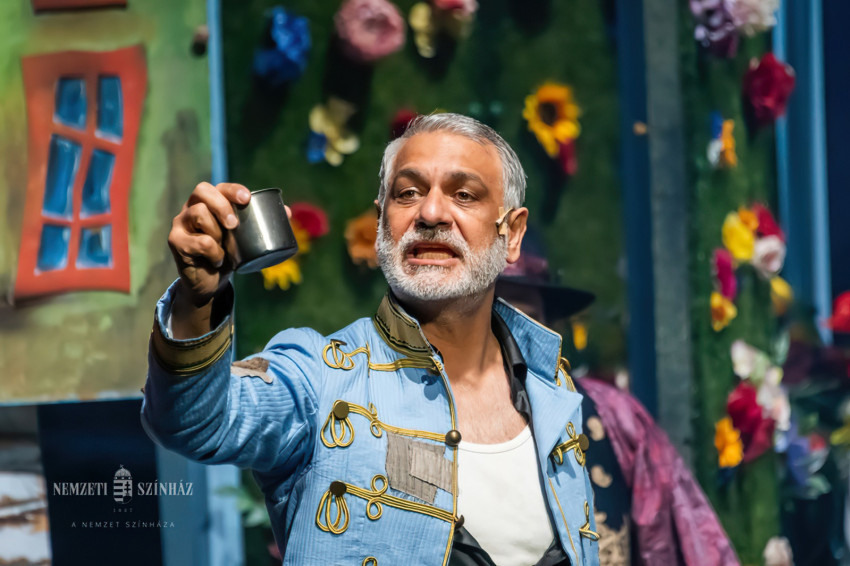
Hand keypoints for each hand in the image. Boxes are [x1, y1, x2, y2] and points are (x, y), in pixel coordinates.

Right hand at [168, 182, 250, 303]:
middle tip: (234, 225)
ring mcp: (181, 223)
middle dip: (221, 204)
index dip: (232, 190)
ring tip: (224, 249)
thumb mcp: (245, 238)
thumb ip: (262, 224)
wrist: (211, 282)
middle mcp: (192, 207)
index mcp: (209, 202)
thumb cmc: (229, 254)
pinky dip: (213, 253)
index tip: (247, 199)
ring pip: (199, 214)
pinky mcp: (175, 241)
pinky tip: (216, 261)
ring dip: (217, 233)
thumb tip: (287, 212)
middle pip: (202, 191)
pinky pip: (198, 242)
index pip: (218, 187)